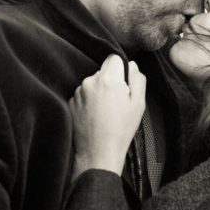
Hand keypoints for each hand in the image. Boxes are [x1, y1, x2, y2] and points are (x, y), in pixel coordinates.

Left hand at [69, 55, 145, 177]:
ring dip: (99, 91)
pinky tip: (95, 115)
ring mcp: (78, 92)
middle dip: (110, 80)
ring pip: (92, 82)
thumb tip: (133, 65)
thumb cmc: (121, 129)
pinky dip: (89, 100)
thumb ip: (138, 79)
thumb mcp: (138, 104)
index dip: (121, 68)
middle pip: (103, 71)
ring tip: (105, 111)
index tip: (124, 82)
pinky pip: (83, 94)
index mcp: (109, 79)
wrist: (98, 152)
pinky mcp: (70, 102)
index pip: (114, 57)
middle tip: (116, 101)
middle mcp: (90, 81)